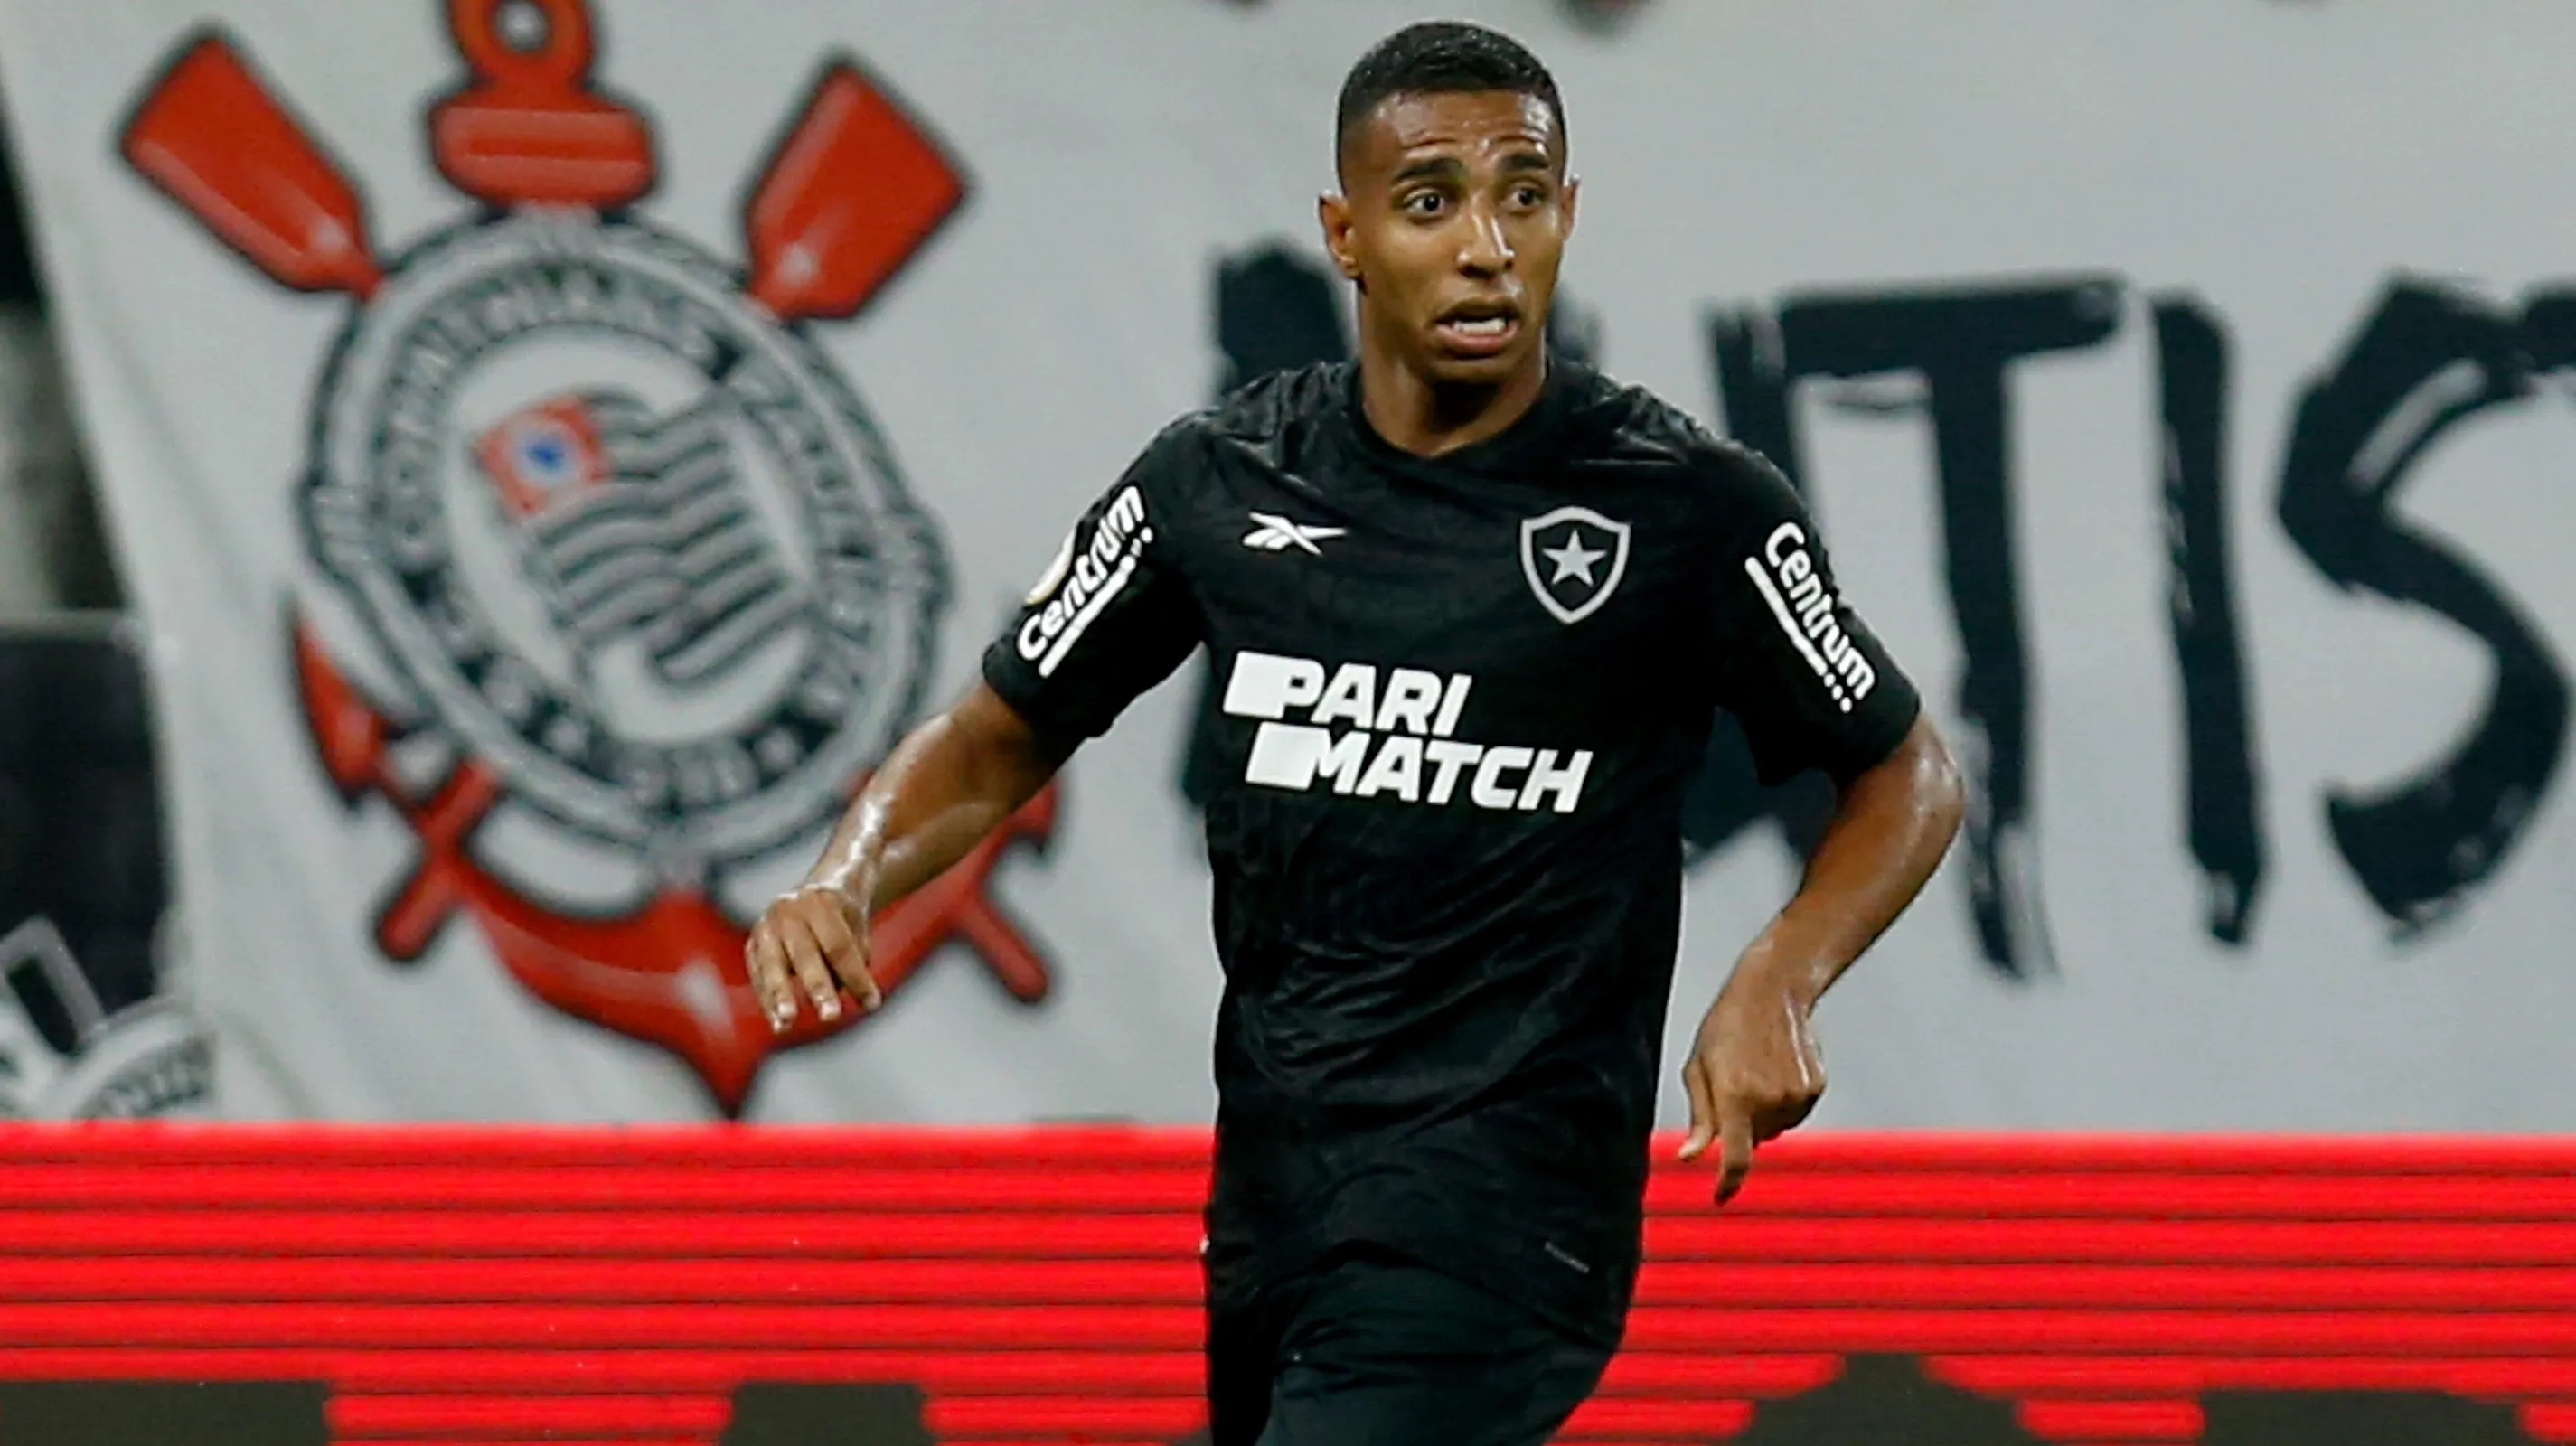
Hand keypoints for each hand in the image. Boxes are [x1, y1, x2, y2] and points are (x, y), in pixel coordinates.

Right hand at [745, 883, 879, 1031]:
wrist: (815, 893)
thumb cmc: (842, 921)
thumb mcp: (857, 933)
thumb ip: (857, 964)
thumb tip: (863, 1001)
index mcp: (821, 902)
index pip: (839, 945)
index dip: (855, 976)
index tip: (871, 1004)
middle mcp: (789, 911)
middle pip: (805, 954)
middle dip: (818, 987)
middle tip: (830, 1016)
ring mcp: (766, 926)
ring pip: (772, 965)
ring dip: (779, 996)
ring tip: (786, 1024)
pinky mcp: (752, 945)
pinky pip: (758, 976)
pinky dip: (768, 1002)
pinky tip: (779, 1025)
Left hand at [1677, 975, 1824, 1204]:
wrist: (1771, 991)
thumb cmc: (1725, 1028)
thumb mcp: (1698, 1068)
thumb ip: (1700, 1118)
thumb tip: (1690, 1157)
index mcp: (1734, 1097)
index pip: (1736, 1157)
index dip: (1728, 1183)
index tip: (1720, 1197)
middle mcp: (1769, 1101)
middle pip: (1753, 1140)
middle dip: (1740, 1125)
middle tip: (1733, 1085)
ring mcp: (1796, 1095)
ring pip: (1775, 1128)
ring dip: (1763, 1113)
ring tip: (1755, 1070)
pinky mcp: (1815, 1088)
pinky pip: (1795, 1112)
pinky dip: (1783, 1101)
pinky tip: (1776, 1066)